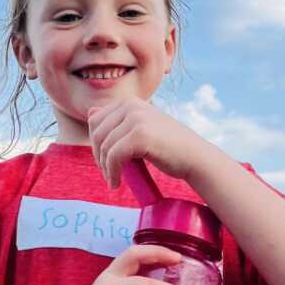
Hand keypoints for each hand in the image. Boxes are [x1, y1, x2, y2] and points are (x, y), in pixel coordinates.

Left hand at [87, 98, 207, 187]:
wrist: (194, 157)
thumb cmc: (168, 147)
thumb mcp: (140, 129)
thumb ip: (117, 121)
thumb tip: (90, 111)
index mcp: (129, 102)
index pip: (95, 120)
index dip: (96, 144)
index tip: (105, 162)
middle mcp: (131, 105)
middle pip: (97, 133)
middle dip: (98, 157)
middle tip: (108, 174)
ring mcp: (136, 118)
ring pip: (105, 146)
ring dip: (105, 168)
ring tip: (113, 180)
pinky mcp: (140, 134)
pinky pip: (114, 156)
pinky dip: (112, 173)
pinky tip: (116, 183)